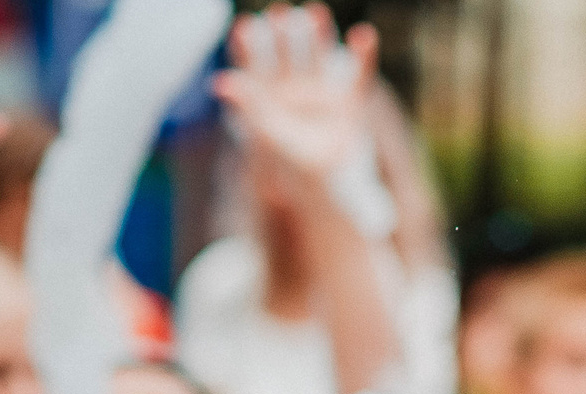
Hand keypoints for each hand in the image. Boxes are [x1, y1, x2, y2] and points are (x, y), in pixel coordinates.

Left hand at [213, 5, 379, 200]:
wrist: (322, 185)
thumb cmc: (289, 160)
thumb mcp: (267, 133)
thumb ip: (247, 105)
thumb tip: (219, 81)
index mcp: (269, 93)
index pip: (256, 62)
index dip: (250, 45)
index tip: (245, 26)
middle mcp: (295, 85)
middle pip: (288, 52)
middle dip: (285, 34)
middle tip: (280, 14)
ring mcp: (323, 90)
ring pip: (319, 57)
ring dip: (318, 34)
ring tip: (315, 12)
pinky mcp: (350, 101)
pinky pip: (359, 75)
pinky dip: (364, 56)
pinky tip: (366, 34)